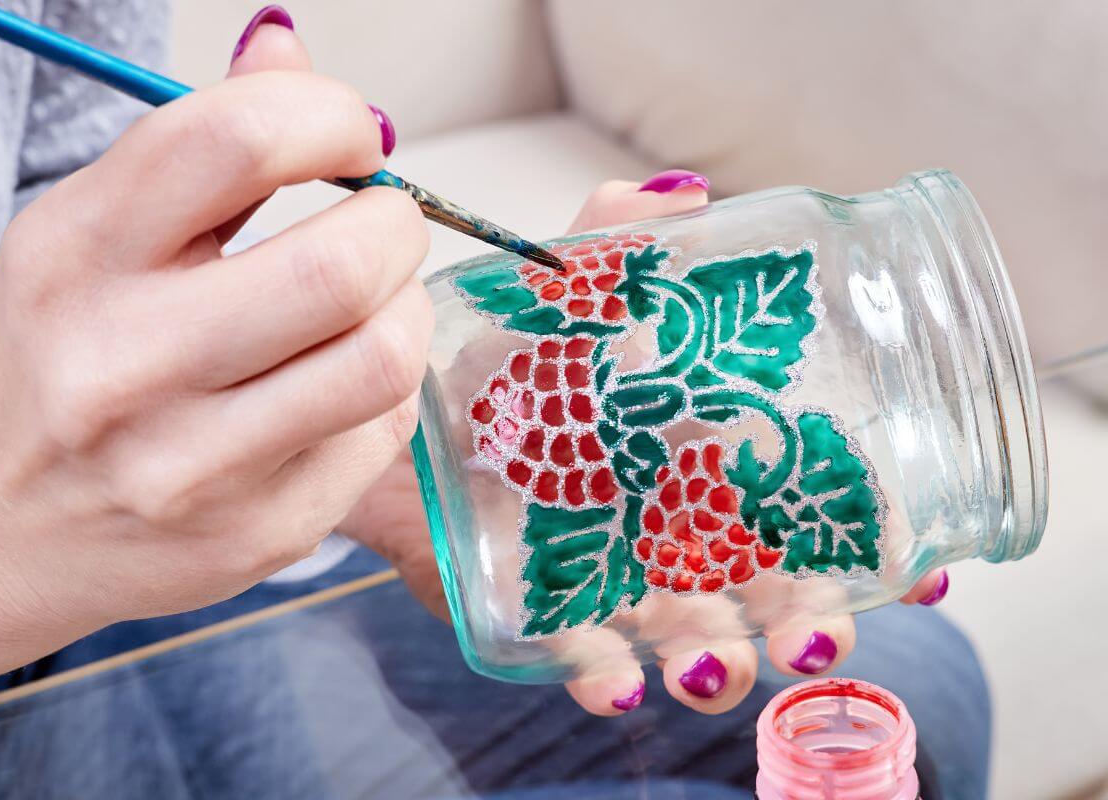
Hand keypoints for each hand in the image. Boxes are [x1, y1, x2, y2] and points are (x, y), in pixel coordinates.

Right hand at [0, 20, 428, 707]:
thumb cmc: (54, 362)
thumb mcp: (91, 235)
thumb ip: (198, 146)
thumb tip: (291, 50)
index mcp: (78, 256)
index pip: (237, 140)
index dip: (332, 116)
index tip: (353, 137)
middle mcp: (127, 364)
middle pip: (342, 261)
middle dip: (397, 222)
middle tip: (383, 224)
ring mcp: (195, 464)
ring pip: (384, 357)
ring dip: (407, 310)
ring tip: (375, 304)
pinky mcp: (256, 533)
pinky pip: (381, 434)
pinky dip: (383, 392)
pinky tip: (338, 387)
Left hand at [341, 175, 950, 715]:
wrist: (406, 417)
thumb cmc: (503, 363)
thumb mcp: (563, 299)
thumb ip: (618, 242)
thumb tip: (684, 191)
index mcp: (713, 465)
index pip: (816, 510)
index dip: (874, 546)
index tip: (919, 572)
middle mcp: (684, 533)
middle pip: (775, 596)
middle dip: (808, 623)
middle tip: (812, 632)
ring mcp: (624, 581)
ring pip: (699, 642)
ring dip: (720, 663)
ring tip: (711, 662)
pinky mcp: (554, 616)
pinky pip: (594, 661)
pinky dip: (611, 678)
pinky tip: (621, 682)